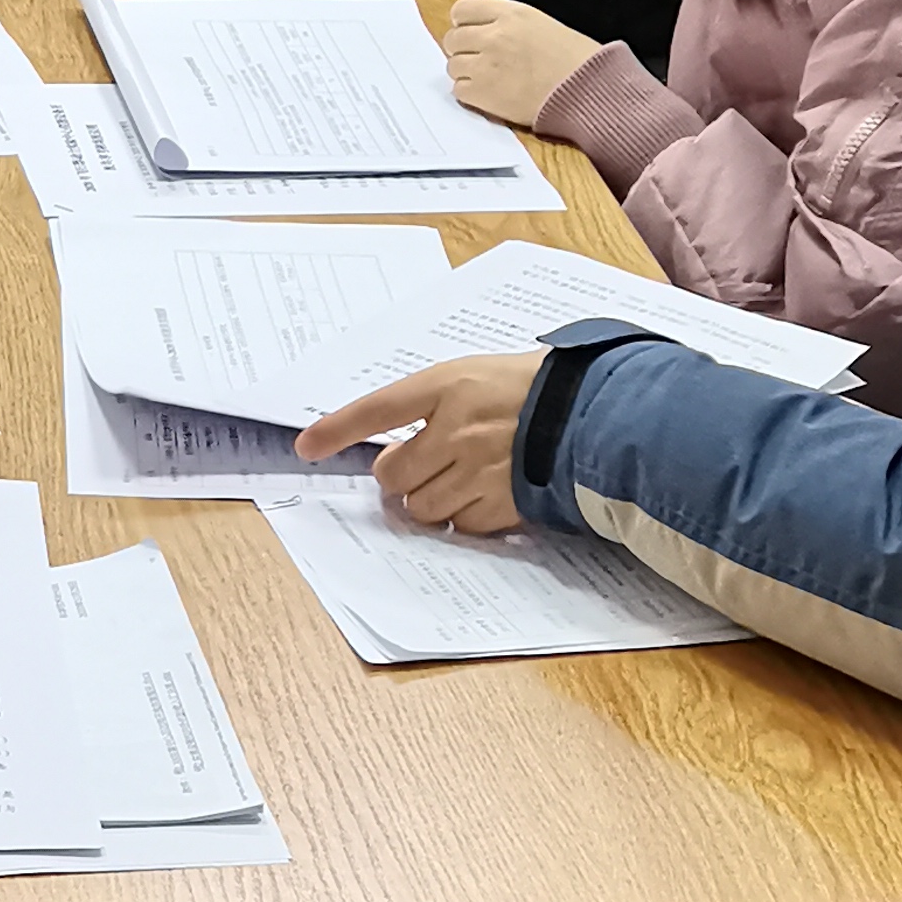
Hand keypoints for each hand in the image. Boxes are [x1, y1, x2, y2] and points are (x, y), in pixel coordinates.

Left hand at [292, 350, 547, 532]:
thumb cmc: (531, 389)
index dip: (337, 428)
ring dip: (427, 500)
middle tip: (415, 466)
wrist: (594, 411)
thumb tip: (391, 446)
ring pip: (422, 506)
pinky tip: (482, 495)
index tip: (307, 446)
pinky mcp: (504, 501)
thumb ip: (432, 406)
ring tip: (453, 480)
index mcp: (448, 386)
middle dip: (397, 477)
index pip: (377, 408)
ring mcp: (480, 468)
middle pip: (393, 473)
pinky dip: (463, 518)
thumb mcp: (475, 376)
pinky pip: (461, 525)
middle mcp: (458, 429)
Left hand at [441, 0, 604, 127]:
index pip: (461, 10)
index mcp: (510, 13)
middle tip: (478, 59)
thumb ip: (505, 22)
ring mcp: (486, 65)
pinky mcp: (484, 93)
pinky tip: (489, 93)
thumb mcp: (540, 22)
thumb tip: (478, 30)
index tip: (469, 33)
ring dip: (465, 72)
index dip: (463, 24)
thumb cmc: (574, 59)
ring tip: (488, 78)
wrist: (587, 90)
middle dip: (462, 50)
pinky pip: (458, 90)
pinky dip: (470, 93)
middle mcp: (494, 35)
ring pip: (452, 65)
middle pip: (452, 38)